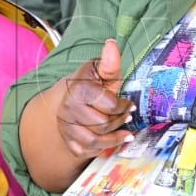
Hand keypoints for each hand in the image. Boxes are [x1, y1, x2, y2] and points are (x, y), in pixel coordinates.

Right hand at [56, 39, 134, 158]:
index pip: (109, 105)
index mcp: (78, 90)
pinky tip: (110, 142)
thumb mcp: (102, 71)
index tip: (130, 106)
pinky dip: (100, 149)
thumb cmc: (92, 83)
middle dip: (119, 121)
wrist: (70, 95)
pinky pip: (84, 151)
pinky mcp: (66, 139)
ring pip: (93, 141)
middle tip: (127, 117)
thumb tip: (112, 44)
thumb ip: (110, 62)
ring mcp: (65, 125)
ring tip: (125, 133)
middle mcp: (68, 108)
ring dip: (113, 139)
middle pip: (102, 125)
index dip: (124, 106)